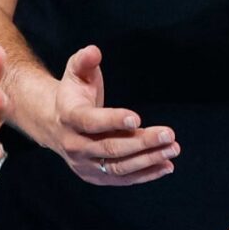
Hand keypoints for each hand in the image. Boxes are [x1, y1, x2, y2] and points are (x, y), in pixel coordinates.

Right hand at [48, 45, 178, 184]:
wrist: (55, 124)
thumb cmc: (73, 95)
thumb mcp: (75, 73)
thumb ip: (84, 60)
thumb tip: (94, 51)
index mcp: (69, 117)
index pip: (91, 122)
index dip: (113, 120)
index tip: (138, 118)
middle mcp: (74, 145)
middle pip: (110, 148)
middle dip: (142, 142)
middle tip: (169, 134)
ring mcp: (85, 164)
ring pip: (119, 167)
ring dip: (148, 160)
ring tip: (173, 150)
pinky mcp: (96, 176)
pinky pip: (123, 179)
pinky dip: (146, 174)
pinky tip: (166, 166)